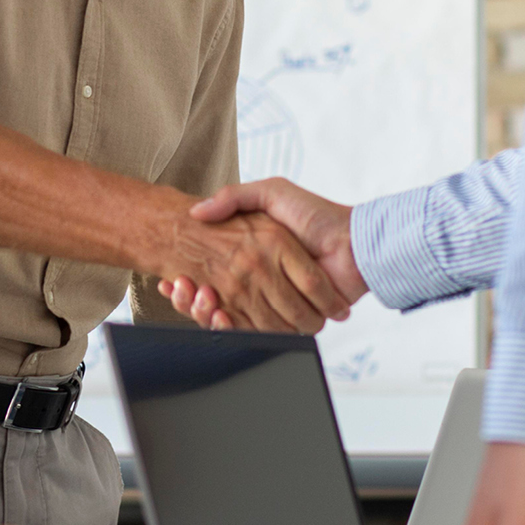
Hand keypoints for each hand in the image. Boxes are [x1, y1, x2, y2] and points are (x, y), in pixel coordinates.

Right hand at [158, 179, 366, 328]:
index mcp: (253, 256)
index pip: (209, 272)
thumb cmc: (315, 215)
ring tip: (194, 297)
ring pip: (227, 317)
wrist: (353, 243)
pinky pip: (252, 331)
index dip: (188, 279)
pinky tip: (215, 313)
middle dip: (190, 298)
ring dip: (204, 311)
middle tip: (177, 286)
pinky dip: (230, 326)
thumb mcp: (270, 194)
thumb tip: (196, 211)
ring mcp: (273, 302)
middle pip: (212, 299)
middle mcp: (260, 282)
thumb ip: (234, 197)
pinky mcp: (287, 320)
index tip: (171, 276)